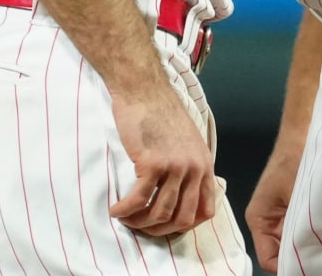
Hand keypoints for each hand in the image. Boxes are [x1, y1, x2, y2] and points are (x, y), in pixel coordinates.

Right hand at [107, 82, 217, 237]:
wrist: (144, 90)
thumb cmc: (161, 113)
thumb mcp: (188, 141)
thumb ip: (190, 167)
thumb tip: (183, 195)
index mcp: (204, 165)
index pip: (205, 211)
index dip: (185, 225)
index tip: (166, 226)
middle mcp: (193, 168)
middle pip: (182, 218)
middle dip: (160, 231)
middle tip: (142, 227)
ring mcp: (174, 166)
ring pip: (160, 213)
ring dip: (139, 222)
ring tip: (126, 219)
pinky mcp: (152, 162)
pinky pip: (138, 199)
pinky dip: (125, 210)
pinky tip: (116, 210)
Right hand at [244, 141, 303, 271]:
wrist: (305, 131)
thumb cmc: (296, 160)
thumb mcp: (297, 198)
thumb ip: (299, 230)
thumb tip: (310, 259)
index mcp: (259, 220)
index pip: (270, 260)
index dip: (291, 267)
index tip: (315, 267)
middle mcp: (268, 222)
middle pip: (283, 254)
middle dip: (304, 259)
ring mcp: (283, 216)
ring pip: (296, 244)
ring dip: (312, 247)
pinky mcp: (298, 210)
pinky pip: (305, 231)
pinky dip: (318, 234)